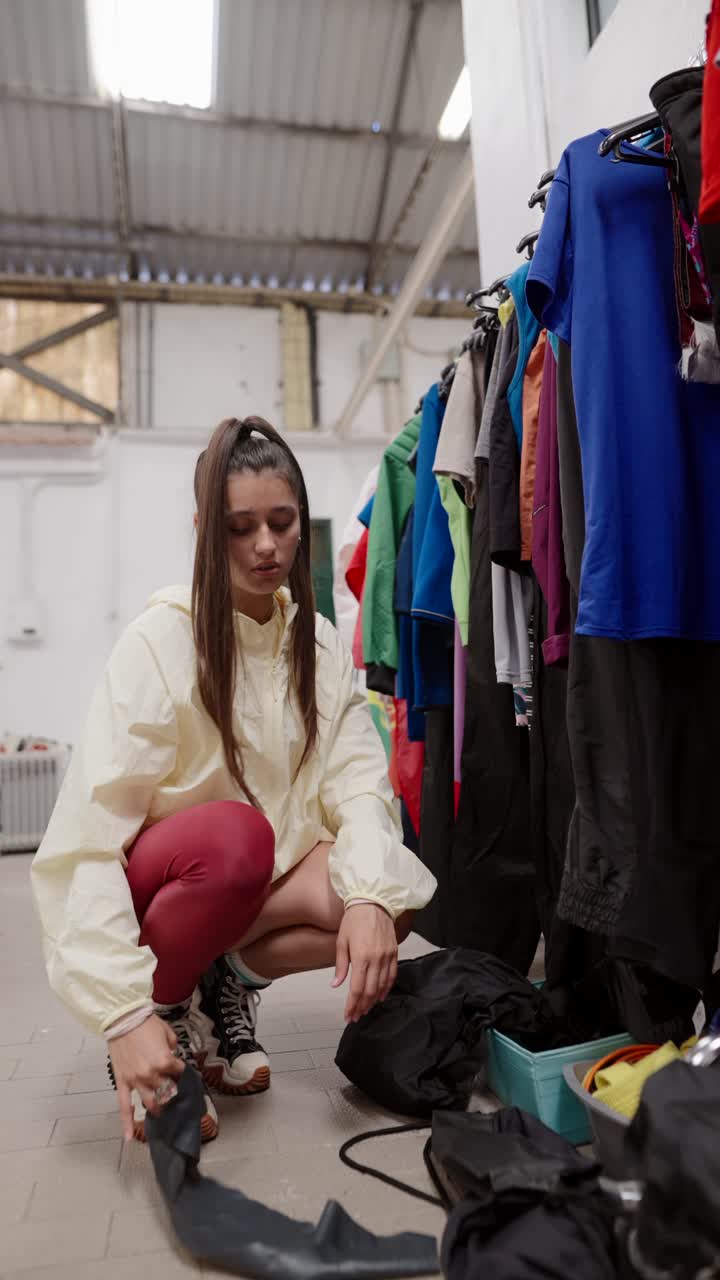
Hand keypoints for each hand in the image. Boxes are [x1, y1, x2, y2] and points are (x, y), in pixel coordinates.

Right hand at [108, 1014, 184, 1139]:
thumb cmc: (145, 1023)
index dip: (180, 1069)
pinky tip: (129, 1137)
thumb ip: (173, 1047)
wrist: (123, 1018)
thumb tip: (173, 1054)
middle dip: (171, 1087)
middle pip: (167, 1088)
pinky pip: (124, 1107)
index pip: (178, 1072)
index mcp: (164, 1062)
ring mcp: (136, 1081)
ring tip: (162, 1109)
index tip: (179, 1068)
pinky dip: (126, 1123)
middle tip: (172, 1086)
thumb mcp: (168, 1032)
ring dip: (158, 1106)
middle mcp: (151, 1075)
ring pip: (150, 1101)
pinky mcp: (123, 1082)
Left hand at [332, 903, 397, 1021]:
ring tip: (366, 1008)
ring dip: (374, 1000)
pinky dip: (386, 988)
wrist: (373, 902)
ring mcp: (387, 956)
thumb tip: (336, 985)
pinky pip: (392, 975)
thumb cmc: (354, 920)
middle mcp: (376, 959)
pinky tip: (380, 996)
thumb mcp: (341, 941)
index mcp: (361, 957)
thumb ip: (340, 965)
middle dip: (362, 1006)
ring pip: (382, 986)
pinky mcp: (394, 953)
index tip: (348, 1015)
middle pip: (370, 991)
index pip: (357, 989)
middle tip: (356, 1015)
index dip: (352, 1005)